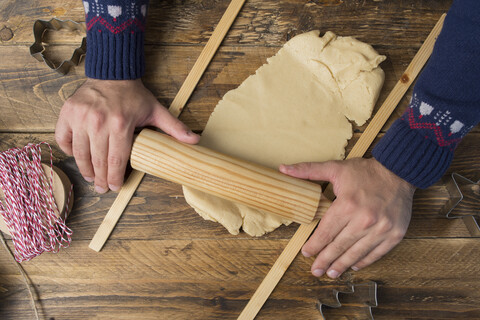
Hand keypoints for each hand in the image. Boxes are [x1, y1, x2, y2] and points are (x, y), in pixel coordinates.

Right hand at [56, 78, 198, 192]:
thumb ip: (174, 128)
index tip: (114, 187)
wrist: (113, 73)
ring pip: (80, 153)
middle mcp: (98, 122)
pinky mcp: (68, 113)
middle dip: (99, 179)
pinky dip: (68, 150)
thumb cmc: (134, 95)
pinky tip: (77, 157)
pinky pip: (64, 138)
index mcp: (121, 124)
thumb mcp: (156, 110)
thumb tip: (195, 141)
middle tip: (101, 188)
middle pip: (97, 161)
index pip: (116, 160)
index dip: (114, 178)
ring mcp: (80, 118)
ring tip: (90, 178)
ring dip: (84, 169)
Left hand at [279, 158, 414, 278]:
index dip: (314, 245)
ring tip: (331, 272)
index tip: (306, 253)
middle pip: (339, 246)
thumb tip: (282, 169)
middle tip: (315, 271)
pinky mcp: (395, 234)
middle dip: (324, 260)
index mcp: (347, 204)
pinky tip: (353, 265)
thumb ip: (308, 170)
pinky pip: (376, 253)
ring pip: (356, 253)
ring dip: (342, 265)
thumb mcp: (335, 167)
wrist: (399, 172)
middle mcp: (364, 219)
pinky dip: (364, 261)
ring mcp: (381, 229)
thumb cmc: (365, 171)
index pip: (326, 232)